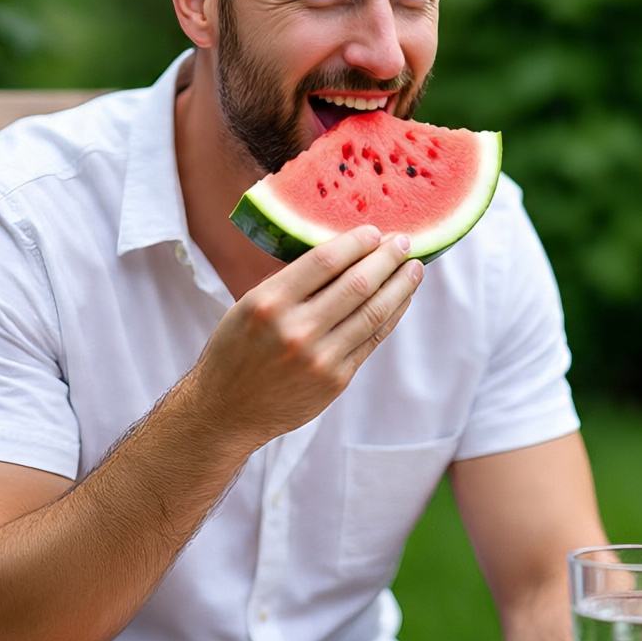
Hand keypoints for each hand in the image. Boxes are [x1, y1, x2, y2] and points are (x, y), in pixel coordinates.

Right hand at [194, 225, 421, 445]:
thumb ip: (290, 281)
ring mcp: (320, 358)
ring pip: (373, 312)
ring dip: (400, 286)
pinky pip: (372, 339)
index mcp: (269, 303)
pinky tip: (401, 299)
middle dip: (386, 258)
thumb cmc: (235, 350)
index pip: (325, 260)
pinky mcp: (336, 379)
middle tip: (404, 241)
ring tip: (414, 268)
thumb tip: (340, 251)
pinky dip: (391, 315)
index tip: (373, 230)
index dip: (356, 242)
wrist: (227, 410)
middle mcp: (296, 330)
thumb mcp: (248, 305)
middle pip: (357, 284)